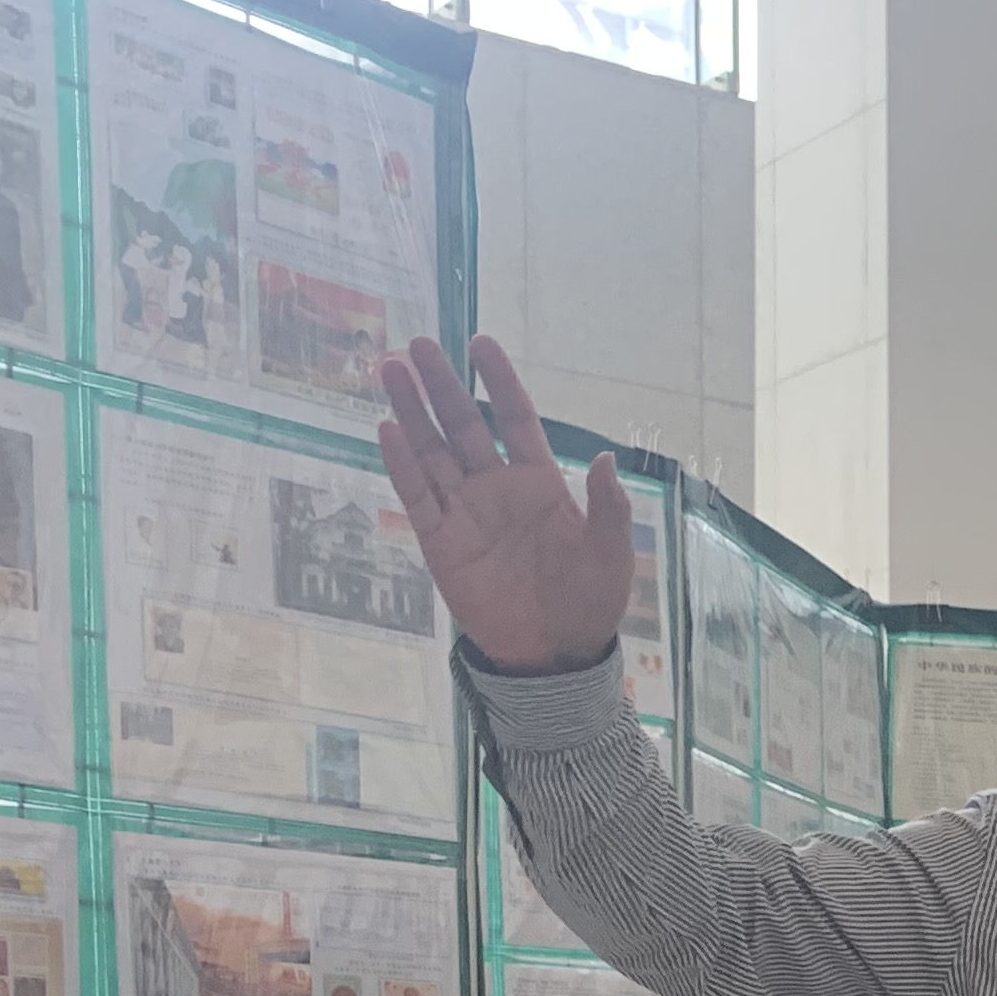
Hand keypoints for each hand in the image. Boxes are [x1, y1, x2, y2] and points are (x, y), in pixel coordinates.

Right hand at [375, 337, 634, 674]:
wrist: (556, 651)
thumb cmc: (589, 599)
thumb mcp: (609, 553)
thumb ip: (608, 507)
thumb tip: (610, 459)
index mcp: (540, 483)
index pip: (515, 420)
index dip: (499, 382)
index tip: (481, 343)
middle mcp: (497, 487)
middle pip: (463, 425)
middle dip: (442, 385)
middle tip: (419, 344)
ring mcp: (465, 511)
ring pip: (431, 451)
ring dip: (410, 411)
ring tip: (389, 367)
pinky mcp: (440, 540)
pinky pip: (417, 496)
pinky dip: (402, 465)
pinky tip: (386, 429)